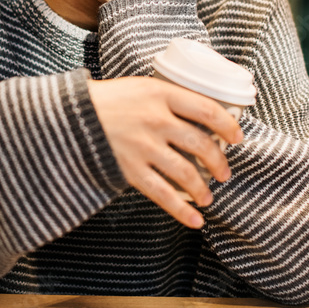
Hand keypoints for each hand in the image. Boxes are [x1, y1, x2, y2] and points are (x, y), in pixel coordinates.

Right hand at [87, 75, 242, 228]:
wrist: (71, 116)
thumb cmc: (109, 100)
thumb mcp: (141, 87)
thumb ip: (168, 98)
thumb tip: (202, 115)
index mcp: (160, 93)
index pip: (206, 109)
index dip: (228, 124)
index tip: (237, 137)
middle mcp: (155, 119)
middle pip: (201, 143)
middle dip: (218, 162)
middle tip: (224, 172)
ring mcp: (143, 146)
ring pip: (186, 172)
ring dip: (202, 188)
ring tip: (207, 197)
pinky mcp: (130, 169)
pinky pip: (163, 194)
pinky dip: (182, 211)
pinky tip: (196, 220)